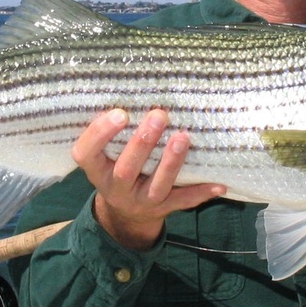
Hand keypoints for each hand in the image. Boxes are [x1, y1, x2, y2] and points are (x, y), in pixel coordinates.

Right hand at [72, 108, 225, 249]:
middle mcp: (115, 188)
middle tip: (159, 115)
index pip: (87, 153)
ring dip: (171, 162)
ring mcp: (140, 201)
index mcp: (96, 171)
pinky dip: (201, 193)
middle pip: (126, 168)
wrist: (125, 216)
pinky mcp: (162, 209)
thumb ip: (112, 134)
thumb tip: (138, 91)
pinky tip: (218, 183)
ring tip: (183, 137)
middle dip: (143, 142)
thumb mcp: (104, 156)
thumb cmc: (115, 168)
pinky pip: (182, 202)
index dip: (100, 134)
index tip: (120, 113)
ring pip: (156, 185)